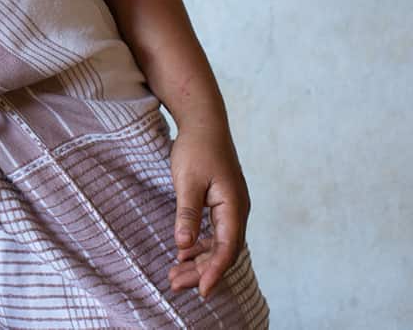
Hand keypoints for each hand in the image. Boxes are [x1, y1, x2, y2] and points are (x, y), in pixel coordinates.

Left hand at [169, 125, 249, 297]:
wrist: (204, 121)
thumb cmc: (196, 148)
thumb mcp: (187, 181)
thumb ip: (187, 213)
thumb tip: (183, 245)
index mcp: (233, 206)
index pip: (227, 249)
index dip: (214, 272)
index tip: (202, 291)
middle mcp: (237, 211)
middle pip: (223, 251)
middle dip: (201, 271)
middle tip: (175, 285)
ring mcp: (231, 207)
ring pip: (218, 244)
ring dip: (198, 260)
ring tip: (175, 275)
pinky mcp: (222, 203)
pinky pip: (214, 233)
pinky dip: (199, 245)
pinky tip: (182, 254)